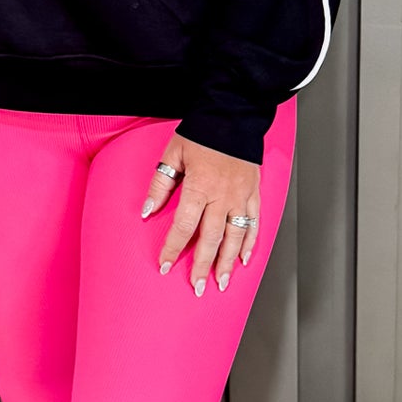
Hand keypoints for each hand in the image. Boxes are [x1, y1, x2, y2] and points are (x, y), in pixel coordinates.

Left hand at [140, 134, 259, 294]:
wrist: (234, 113)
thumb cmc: (202, 132)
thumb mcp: (173, 154)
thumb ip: (160, 185)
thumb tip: (147, 211)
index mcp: (200, 186)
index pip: (183, 226)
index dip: (173, 249)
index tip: (166, 266)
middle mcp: (223, 196)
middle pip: (211, 239)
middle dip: (203, 266)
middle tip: (197, 288)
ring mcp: (241, 196)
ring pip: (235, 237)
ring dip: (227, 262)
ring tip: (220, 282)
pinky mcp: (254, 192)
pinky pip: (253, 223)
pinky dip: (250, 243)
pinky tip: (243, 259)